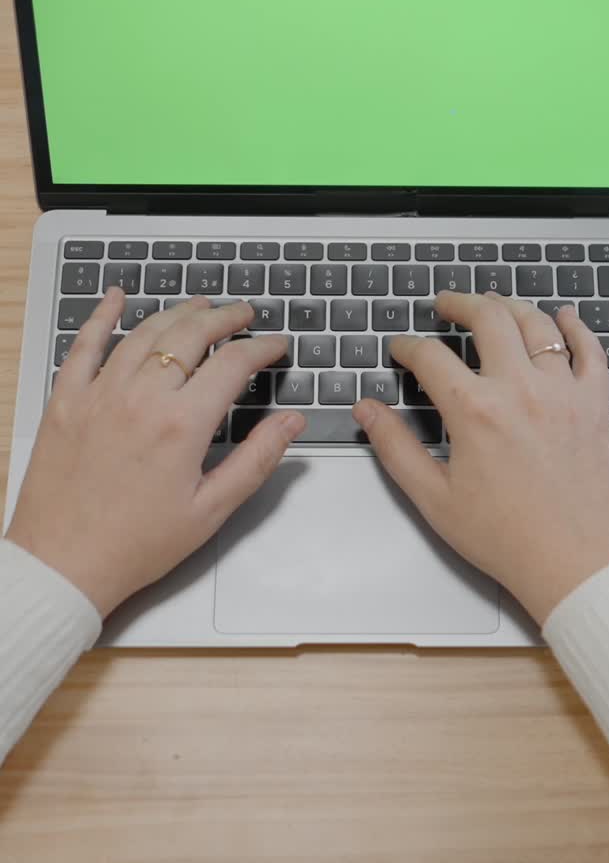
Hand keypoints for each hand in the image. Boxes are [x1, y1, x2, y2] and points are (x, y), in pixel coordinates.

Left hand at [6, 289, 303, 618]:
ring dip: (177, 313)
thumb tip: (291, 423)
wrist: (63, 564)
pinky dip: (101, 316)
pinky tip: (115, 298)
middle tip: (243, 314)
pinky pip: (84, 345)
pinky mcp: (66, 401)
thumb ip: (256, 460)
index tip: (275, 345)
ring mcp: (99, 394)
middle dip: (224, 317)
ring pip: (144, 333)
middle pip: (190, 335)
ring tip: (199, 306)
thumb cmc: (135, 546)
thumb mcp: (211, 510)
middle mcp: (141, 398)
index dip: (261, 348)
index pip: (233, 364)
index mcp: (182, 425)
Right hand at [353, 293, 608, 626]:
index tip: (401, 348)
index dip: (408, 346)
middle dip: (460, 303)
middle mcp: (521, 389)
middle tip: (445, 303)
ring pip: (538, 324)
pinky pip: (591, 351)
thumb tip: (366, 411)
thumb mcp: (434, 498)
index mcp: (475, 411)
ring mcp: (563, 392)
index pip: (431, 357)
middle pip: (488, 318)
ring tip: (493, 303)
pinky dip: (577, 328)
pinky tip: (564, 317)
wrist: (572, 563)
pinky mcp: (595, 404)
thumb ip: (396, 447)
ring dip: (510, 305)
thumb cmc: (505, 537)